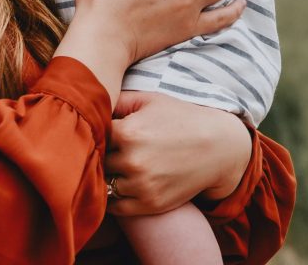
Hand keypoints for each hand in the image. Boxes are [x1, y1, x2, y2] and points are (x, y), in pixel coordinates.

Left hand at [104, 92, 252, 216]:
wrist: (216, 146)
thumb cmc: (180, 117)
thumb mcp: (149, 100)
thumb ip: (118, 100)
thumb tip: (90, 100)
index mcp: (128, 132)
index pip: (93, 135)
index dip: (93, 132)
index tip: (95, 129)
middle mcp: (132, 161)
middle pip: (97, 161)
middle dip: (97, 154)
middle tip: (100, 148)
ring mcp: (141, 185)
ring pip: (104, 184)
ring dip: (105, 176)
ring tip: (111, 165)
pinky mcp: (150, 204)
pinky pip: (116, 207)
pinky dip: (112, 197)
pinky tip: (117, 183)